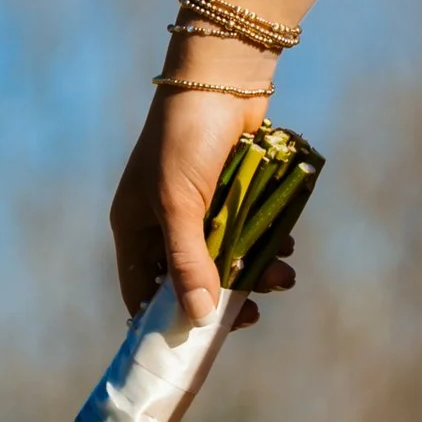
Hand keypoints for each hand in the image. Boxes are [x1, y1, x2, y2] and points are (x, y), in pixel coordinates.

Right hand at [109, 82, 290, 330]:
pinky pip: (247, 230)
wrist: (224, 78)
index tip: (198, 343)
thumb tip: (196, 318)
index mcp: (136, 226)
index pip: (141, 289)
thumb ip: (188, 261)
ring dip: (254, 270)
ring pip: (226, 257)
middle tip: (254, 312)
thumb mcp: (180, 204)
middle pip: (191, 279)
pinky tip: (285, 244)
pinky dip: (265, 241)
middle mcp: (163, 220)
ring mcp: (200, 206)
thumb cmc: (187, 138)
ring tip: (284, 275)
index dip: (164, 319)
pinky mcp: (232, 192)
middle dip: (225, 295)